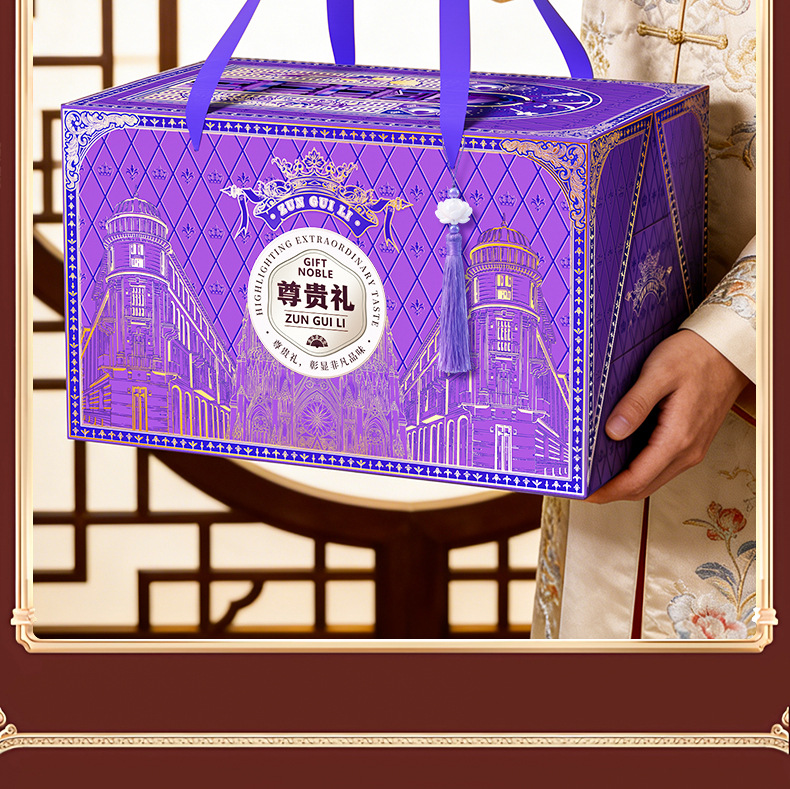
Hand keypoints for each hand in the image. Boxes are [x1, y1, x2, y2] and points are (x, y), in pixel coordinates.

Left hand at [587, 330, 748, 503]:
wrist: (727, 349)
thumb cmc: (695, 356)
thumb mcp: (659, 373)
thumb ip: (635, 404)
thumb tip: (612, 432)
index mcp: (677, 439)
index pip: (637, 480)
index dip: (608, 490)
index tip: (584, 493)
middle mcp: (687, 451)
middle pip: (643, 486)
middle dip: (612, 491)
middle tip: (583, 487)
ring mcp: (691, 448)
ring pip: (652, 478)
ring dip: (624, 482)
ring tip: (596, 474)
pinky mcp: (690, 441)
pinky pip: (660, 465)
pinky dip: (638, 469)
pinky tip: (618, 458)